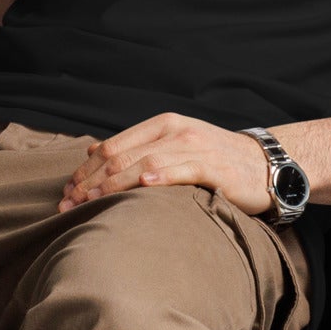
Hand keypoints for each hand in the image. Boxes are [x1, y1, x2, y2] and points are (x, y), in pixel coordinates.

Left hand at [56, 113, 273, 214]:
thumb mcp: (173, 146)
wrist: (264, 164)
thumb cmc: (214, 160)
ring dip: (114, 183)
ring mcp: (194, 147)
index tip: (67, 192)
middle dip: (92, 181)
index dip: (86, 170)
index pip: (113, 146)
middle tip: (69, 204)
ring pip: (145, 162)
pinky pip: (182, 169)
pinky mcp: (213, 166)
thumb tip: (93, 153)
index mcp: (161, 125)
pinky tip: (142, 185)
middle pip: (122, 156)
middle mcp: (175, 131)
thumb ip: (137, 148)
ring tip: (91, 200)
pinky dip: (160, 176)